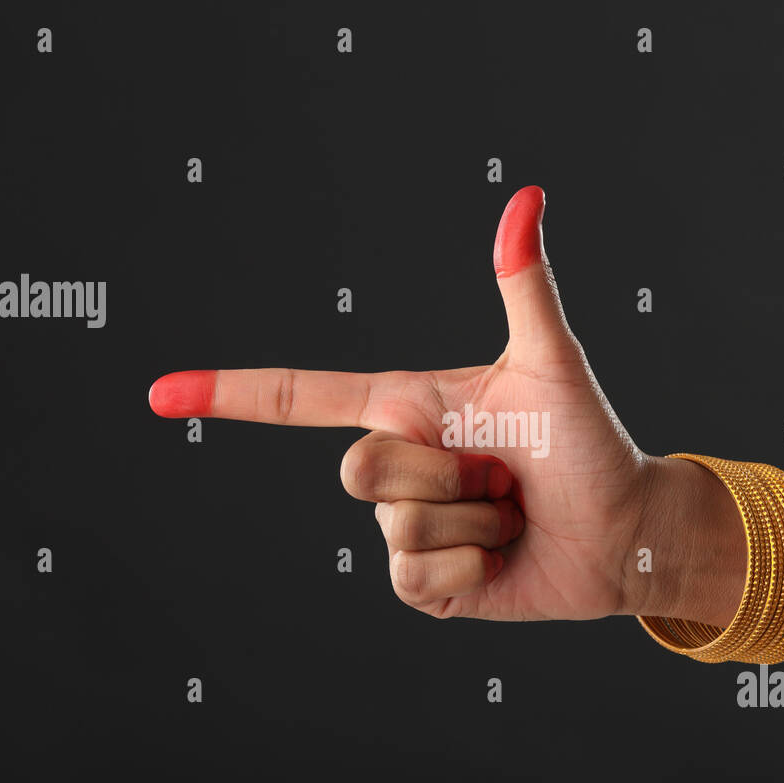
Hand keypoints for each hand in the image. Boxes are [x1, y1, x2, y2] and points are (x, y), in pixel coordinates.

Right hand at [148, 186, 744, 623]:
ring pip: (397, 530)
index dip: (229, 393)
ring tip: (511, 513)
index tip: (159, 394)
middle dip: (441, 473)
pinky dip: (472, 570)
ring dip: (475, 524)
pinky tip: (501, 557)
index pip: (302, 398)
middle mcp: (397, 464)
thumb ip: (526, 287)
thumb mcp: (552, 365)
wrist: (624, 532)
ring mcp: (405, 528)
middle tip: (501, 473)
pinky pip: (414, 580)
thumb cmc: (590, 443)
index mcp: (407, 407)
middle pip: (356, 470)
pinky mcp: (424, 585)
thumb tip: (527, 197)